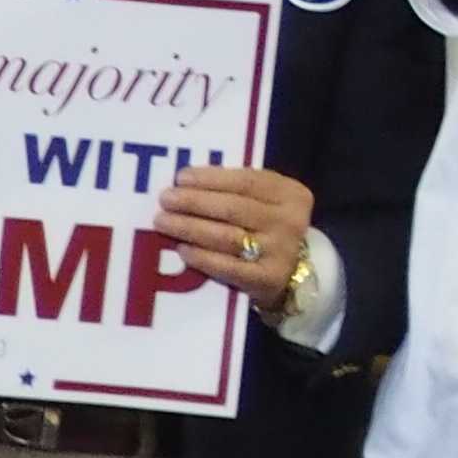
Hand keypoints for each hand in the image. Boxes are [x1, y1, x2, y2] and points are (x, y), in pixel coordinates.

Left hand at [154, 163, 317, 301]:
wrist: (294, 274)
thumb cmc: (269, 229)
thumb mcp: (267, 201)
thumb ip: (237, 189)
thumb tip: (185, 183)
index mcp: (291, 194)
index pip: (247, 181)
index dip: (211, 178)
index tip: (180, 177)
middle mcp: (289, 222)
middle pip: (234, 208)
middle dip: (194, 202)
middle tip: (165, 199)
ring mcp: (280, 252)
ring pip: (227, 236)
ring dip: (191, 228)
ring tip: (163, 222)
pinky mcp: (266, 280)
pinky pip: (228, 268)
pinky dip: (202, 258)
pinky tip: (182, 250)